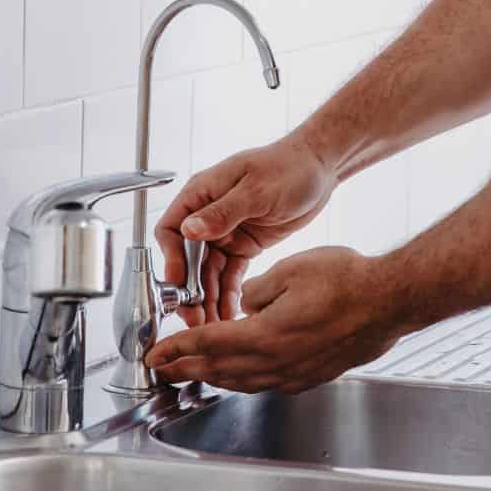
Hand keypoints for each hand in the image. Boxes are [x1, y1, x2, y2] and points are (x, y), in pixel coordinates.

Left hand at [146, 247, 404, 393]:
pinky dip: (240, 379)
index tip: (156, 354)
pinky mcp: (309, 376)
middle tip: (162, 369)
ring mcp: (294, 374)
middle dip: (185, 369)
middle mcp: (276, 363)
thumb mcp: (290, 270)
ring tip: (192, 372)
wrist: (389, 302)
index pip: (207, 345)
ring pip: (240, 382)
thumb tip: (243, 303)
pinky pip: (263, 383)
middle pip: (218, 371)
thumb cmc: (348, 282)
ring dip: (211, 377)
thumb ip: (256, 291)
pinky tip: (238, 373)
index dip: (176, 349)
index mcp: (265, 336)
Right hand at [155, 135, 335, 324]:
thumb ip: (221, 212)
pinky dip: (228, 294)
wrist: (319, 170)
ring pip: (207, 272)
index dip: (171, 259)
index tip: (179, 285)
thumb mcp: (255, 190)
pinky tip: (230, 313)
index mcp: (202, 194)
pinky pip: (230, 274)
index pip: (172, 230)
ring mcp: (225, 232)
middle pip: (187, 258)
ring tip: (213, 324)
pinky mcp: (244, 245)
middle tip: (195, 317)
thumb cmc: (288, 166)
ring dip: (207, 297)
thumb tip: (188, 229)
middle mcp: (209, 215)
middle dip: (190, 289)